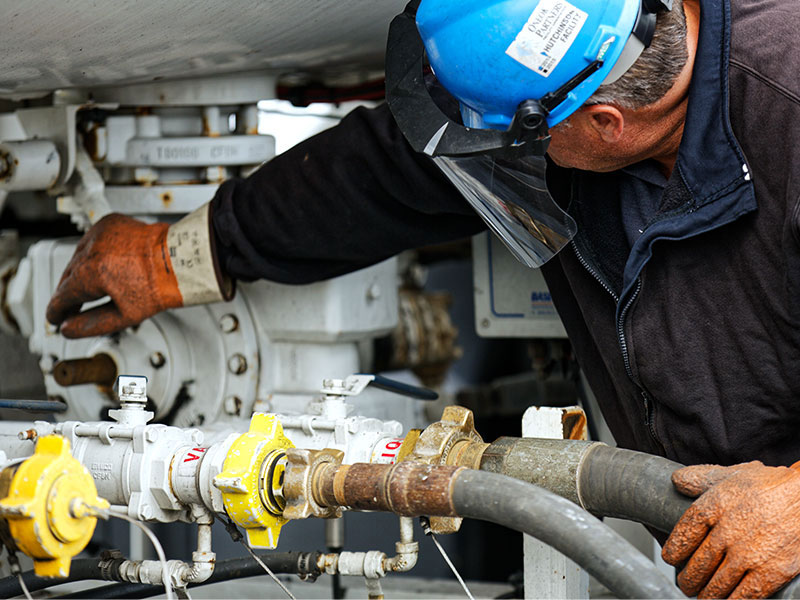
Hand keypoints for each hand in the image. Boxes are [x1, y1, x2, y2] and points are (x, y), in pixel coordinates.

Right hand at [46, 214, 182, 337]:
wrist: (181, 259)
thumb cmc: (161, 285)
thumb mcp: (125, 315)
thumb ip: (91, 325)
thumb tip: (69, 329)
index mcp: (91, 273)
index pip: (62, 296)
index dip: (57, 311)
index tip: (55, 318)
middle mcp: (91, 249)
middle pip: (69, 276)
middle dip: (70, 293)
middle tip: (74, 307)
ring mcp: (99, 233)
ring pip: (79, 257)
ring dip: (83, 272)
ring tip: (95, 288)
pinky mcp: (109, 223)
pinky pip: (93, 241)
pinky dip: (96, 253)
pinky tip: (107, 265)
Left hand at [662, 460, 799, 598]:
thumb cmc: (771, 486)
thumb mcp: (732, 474)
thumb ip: (701, 478)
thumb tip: (676, 481)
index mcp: (713, 507)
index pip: (682, 536)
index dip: (673, 552)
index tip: (671, 559)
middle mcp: (726, 532)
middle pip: (696, 565)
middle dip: (688, 579)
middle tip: (686, 583)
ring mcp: (748, 555)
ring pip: (716, 585)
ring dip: (706, 594)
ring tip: (703, 596)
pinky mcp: (770, 573)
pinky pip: (743, 596)